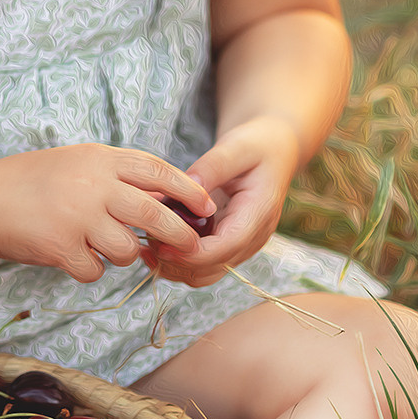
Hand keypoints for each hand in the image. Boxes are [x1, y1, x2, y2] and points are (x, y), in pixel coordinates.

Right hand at [0, 144, 216, 283]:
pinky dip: (89, 268)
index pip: (157, 171)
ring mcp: (77, 217)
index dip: (187, 190)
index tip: (206, 206)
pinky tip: (71, 254)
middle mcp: (92, 185)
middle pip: (155, 213)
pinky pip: (95, 270)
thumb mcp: (79, 161)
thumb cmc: (35, 180)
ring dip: (122, 253)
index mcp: (100, 159)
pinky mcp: (61, 247)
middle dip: (179, 233)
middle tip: (190, 246)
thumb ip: (119, 174)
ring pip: (127, 249)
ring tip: (99, 244)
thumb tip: (168, 197)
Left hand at [139, 114, 299, 288]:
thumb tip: (189, 184)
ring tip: (145, 245)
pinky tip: (155, 242)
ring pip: (206, 273)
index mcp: (259, 214)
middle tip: (144, 244)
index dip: (192, 253)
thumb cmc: (256, 145)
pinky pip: (203, 263)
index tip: (160, 245)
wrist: (273, 150)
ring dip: (176, 266)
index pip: (226, 247)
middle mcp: (252, 236)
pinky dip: (179, 259)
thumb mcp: (237, 147)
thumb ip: (214, 166)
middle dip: (178, 263)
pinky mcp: (228, 242)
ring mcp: (241, 243)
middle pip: (214, 267)